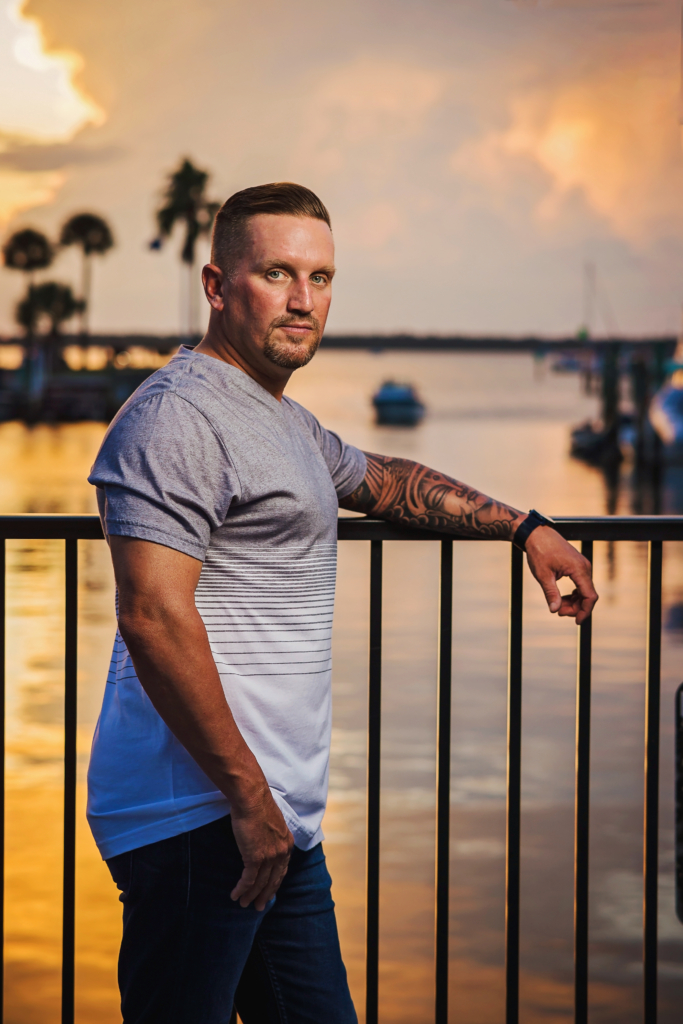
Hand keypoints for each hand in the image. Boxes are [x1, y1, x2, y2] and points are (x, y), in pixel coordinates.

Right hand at [229, 784, 293, 910]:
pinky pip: (248, 880)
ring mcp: (269, 857)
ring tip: (243, 904)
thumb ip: (271, 834)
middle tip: (259, 906)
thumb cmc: (258, 805)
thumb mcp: (272, 822)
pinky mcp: (255, 858)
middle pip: (273, 880)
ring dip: (251, 896)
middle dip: (265, 895)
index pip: (282, 869)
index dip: (275, 883)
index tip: (270, 891)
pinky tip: (235, 895)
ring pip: (260, 883)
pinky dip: (241, 890)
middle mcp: (281, 852)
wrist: (252, 798)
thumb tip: (264, 839)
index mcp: (287, 843)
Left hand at [524, 526, 597, 624]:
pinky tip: (562, 598)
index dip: (585, 611)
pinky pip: (580, 583)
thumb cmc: (539, 551)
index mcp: (579, 569)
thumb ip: (551, 593)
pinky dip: (574, 593)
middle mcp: (584, 567)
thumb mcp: (543, 575)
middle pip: (588, 595)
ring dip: (574, 601)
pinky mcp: (577, 565)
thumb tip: (555, 610)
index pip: (590, 596)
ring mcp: (582, 565)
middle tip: (558, 612)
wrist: (536, 534)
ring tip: (558, 606)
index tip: (575, 622)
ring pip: (584, 590)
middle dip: (576, 607)